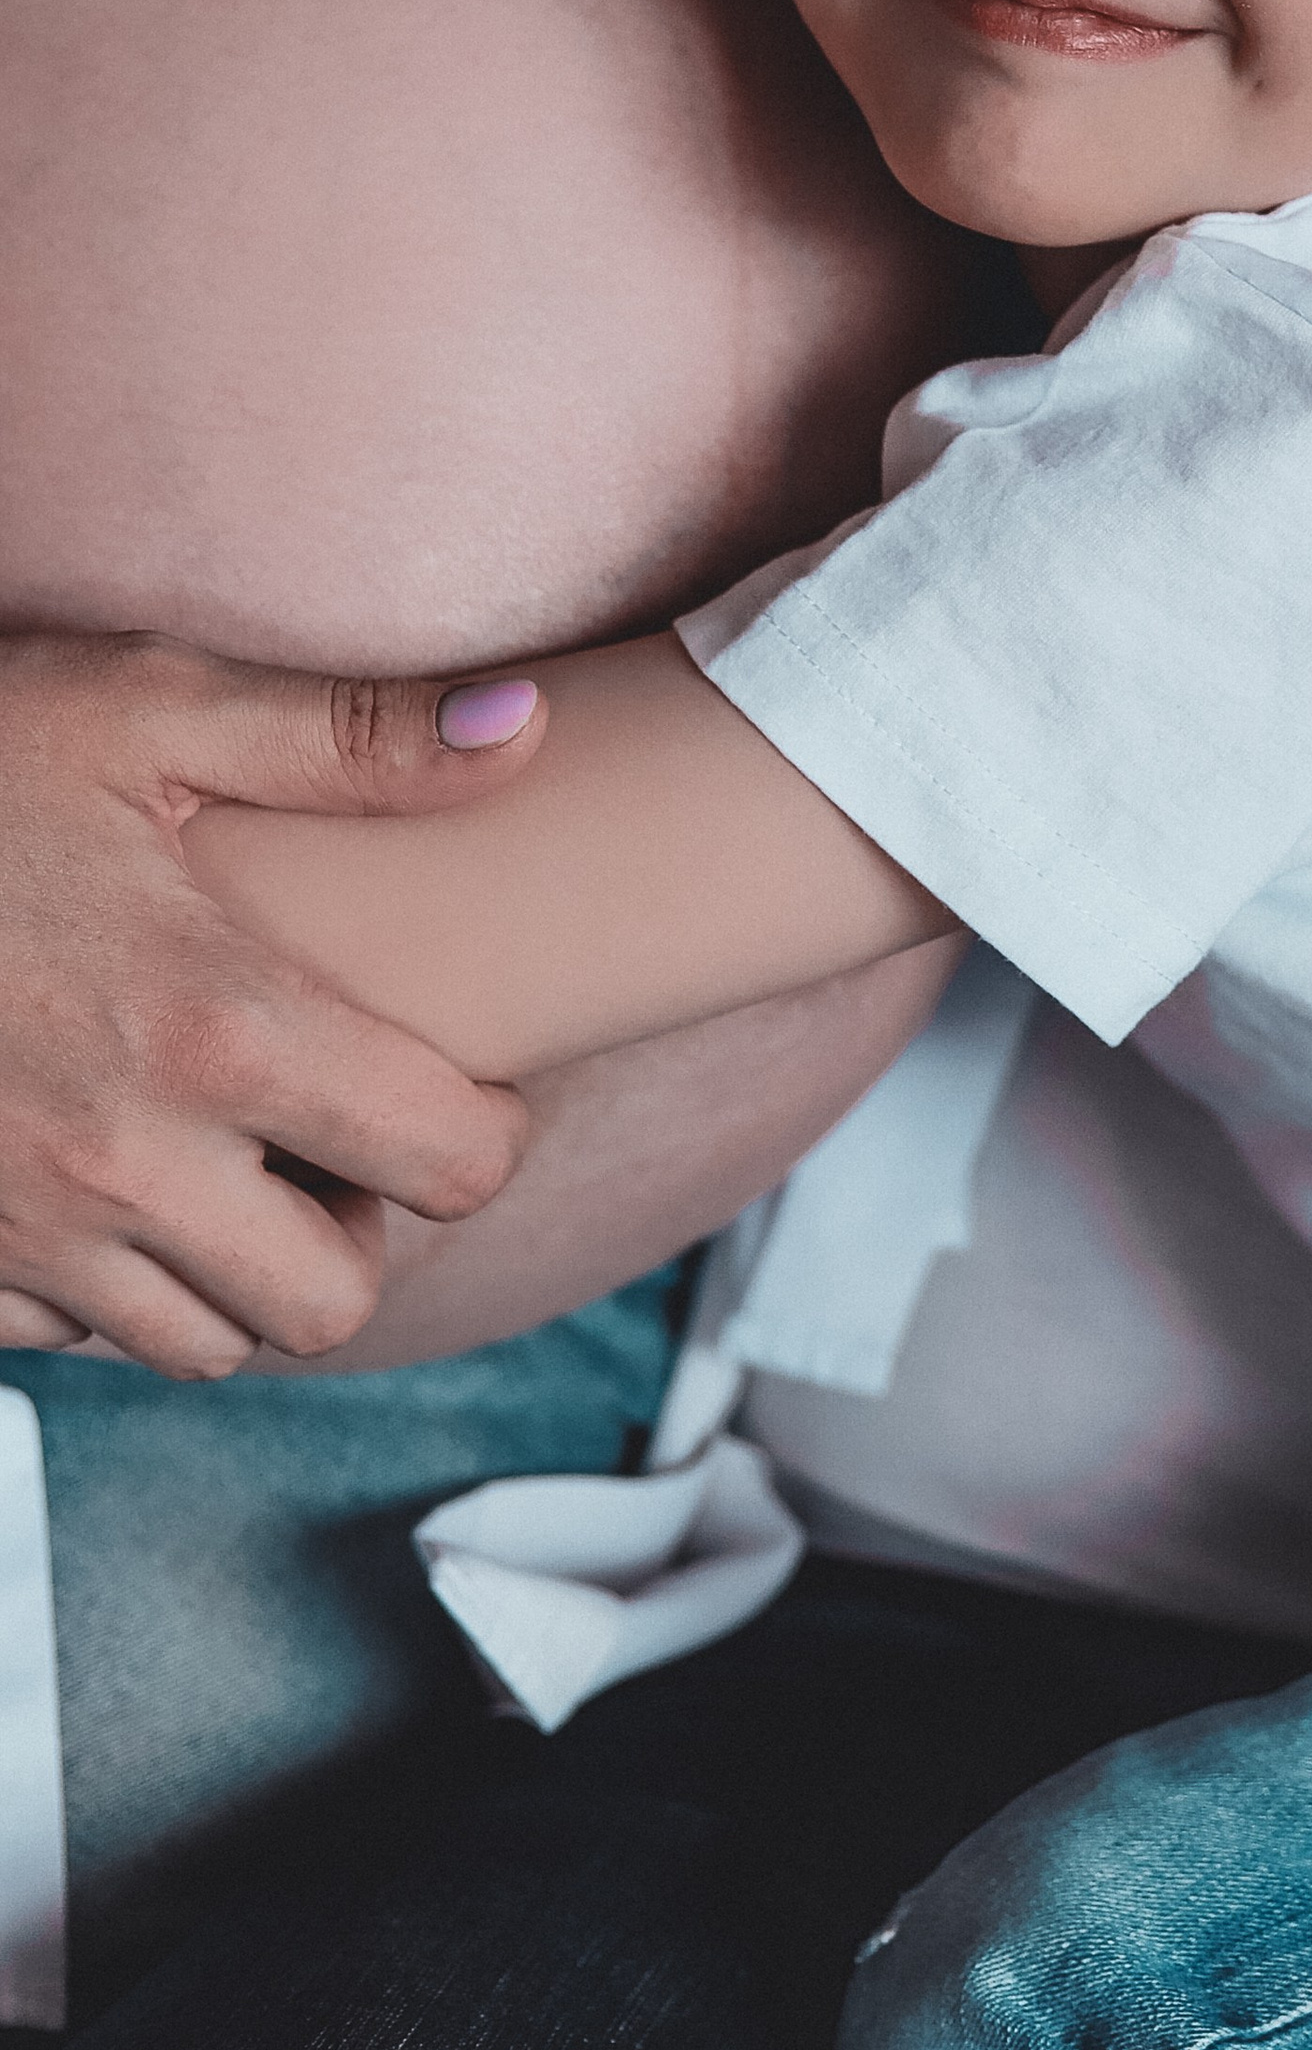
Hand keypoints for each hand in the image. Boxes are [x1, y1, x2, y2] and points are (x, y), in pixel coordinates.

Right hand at [0, 635, 545, 1376]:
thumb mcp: (139, 706)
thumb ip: (345, 738)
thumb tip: (523, 728)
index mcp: (214, 1027)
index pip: (447, 1165)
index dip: (485, 1132)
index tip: (463, 1086)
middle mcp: (125, 1156)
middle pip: (330, 1303)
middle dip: (362, 1235)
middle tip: (342, 1143)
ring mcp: (23, 1225)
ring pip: (202, 1343)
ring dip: (237, 1271)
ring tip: (228, 1160)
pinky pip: (68, 1336)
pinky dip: (107, 1284)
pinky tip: (101, 1176)